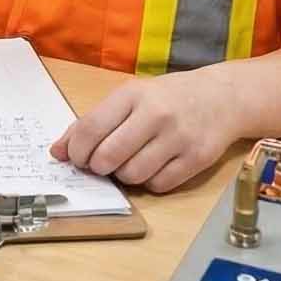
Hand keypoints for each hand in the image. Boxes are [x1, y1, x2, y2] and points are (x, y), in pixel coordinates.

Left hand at [50, 67, 238, 191]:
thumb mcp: (130, 97)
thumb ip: (93, 122)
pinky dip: (149, 183)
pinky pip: (159, 185)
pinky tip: (153, 167)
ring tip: (129, 162)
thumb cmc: (167, 98)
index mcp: (133, 95)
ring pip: (132, 175)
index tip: (75, 157)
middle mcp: (156, 114)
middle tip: (101, 163)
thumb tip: (57, 152)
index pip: (90, 128)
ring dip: (123, 176)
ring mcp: (178, 137)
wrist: (223, 97)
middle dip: (97, 167)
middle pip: (108, 156)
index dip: (76, 150)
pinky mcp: (197, 159)